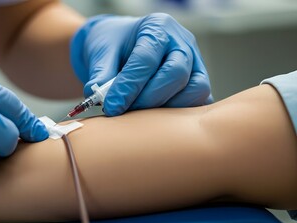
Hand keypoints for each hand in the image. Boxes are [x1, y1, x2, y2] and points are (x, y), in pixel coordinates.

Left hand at [71, 13, 212, 115]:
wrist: (121, 46)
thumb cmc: (113, 46)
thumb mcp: (101, 52)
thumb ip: (100, 74)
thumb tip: (99, 97)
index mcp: (157, 26)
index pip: (146, 58)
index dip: (129, 85)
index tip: (112, 105)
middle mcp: (181, 42)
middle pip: (176, 73)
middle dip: (148, 98)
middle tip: (124, 110)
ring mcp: (195, 62)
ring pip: (195, 89)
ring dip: (167, 107)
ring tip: (139, 114)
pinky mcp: (198, 81)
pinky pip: (200, 100)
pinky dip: (181, 113)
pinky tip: (156, 118)